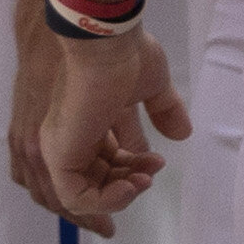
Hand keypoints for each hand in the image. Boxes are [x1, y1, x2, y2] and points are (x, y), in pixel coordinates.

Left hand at [13, 23, 186, 229]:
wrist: (105, 43)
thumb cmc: (125, 56)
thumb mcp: (153, 86)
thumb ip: (165, 110)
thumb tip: (182, 133)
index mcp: (88, 122)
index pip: (103, 162)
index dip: (130, 172)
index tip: (155, 166)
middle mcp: (71, 138)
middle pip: (95, 181)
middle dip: (128, 186)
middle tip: (152, 173)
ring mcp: (63, 148)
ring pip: (84, 194)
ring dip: (120, 195)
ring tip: (145, 179)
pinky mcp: (60, 156)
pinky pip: (76, 197)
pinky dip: (106, 200)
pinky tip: (131, 184)